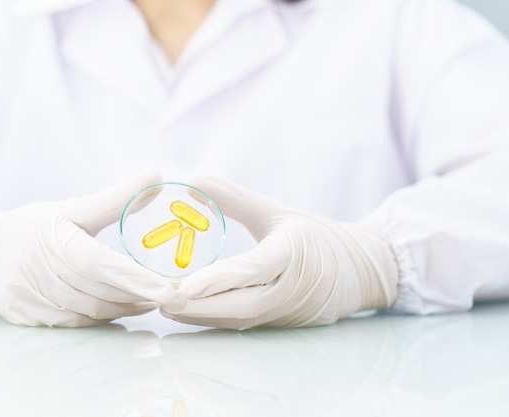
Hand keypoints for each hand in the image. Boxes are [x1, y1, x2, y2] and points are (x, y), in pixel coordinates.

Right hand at [0, 172, 176, 326]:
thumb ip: (116, 198)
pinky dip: (102, 319)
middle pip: (98, 292)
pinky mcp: (23, 316)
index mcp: (51, 238)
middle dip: (138, 295)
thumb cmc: (35, 226)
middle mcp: (36, 270)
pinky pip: (72, 324)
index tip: (168, 289)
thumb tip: (157, 177)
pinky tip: (122, 308)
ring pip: (89, 312)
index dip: (133, 278)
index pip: (97, 263)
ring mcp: (27, 297)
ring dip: (125, 308)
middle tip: (171, 294)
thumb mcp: (73, 207)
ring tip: (152, 299)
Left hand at [161, 177, 398, 328]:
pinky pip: (244, 324)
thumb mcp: (276, 211)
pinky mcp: (281, 323)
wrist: (360, 270)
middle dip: (198, 307)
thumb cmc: (317, 235)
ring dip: (201, 316)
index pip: (252, 270)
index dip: (218, 280)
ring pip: (239, 320)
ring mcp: (286, 311)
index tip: (183, 286)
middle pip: (240, 306)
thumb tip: (192, 180)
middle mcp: (289, 290)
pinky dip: (215, 320)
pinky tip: (189, 313)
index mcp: (293, 255)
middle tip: (160, 299)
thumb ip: (234, 198)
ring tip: (165, 307)